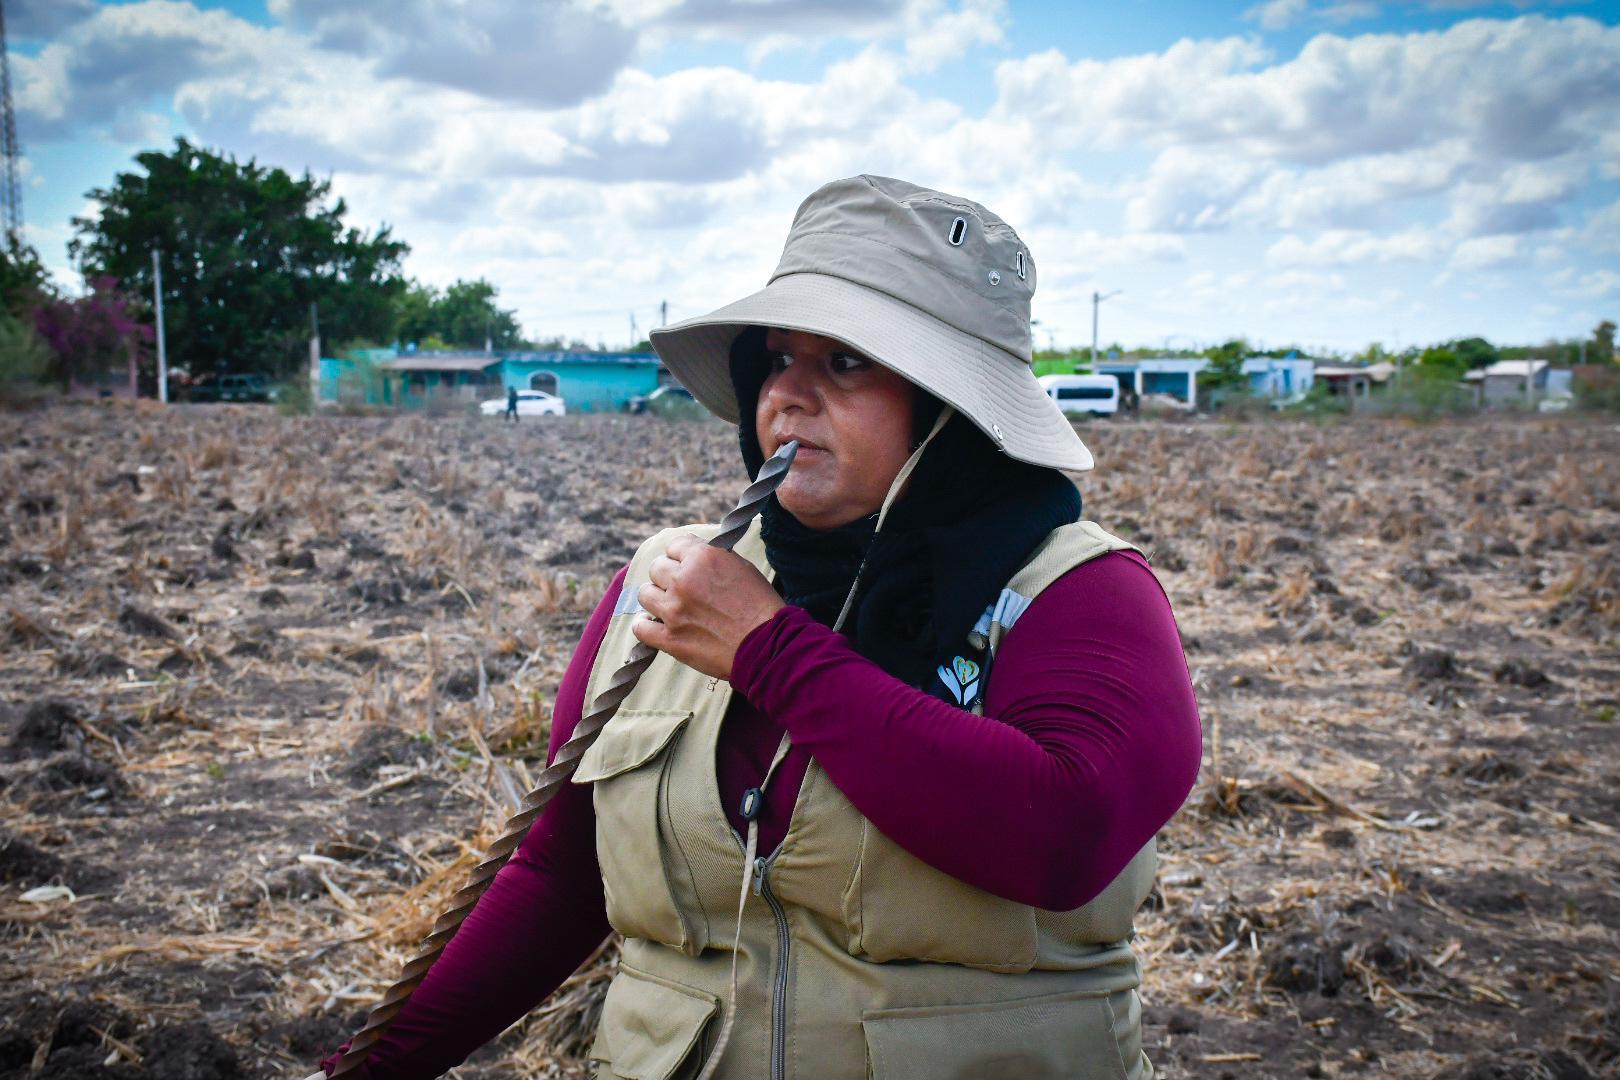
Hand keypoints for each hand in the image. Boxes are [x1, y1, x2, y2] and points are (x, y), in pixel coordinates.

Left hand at [631, 534, 783, 680]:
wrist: (768, 645)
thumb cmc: (760, 606)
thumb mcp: (741, 567)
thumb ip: (713, 558)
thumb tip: (696, 556)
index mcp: (702, 557)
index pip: (674, 545)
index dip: (681, 556)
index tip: (685, 565)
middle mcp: (683, 580)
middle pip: (656, 568)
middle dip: (667, 576)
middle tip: (681, 587)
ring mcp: (673, 610)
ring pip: (644, 594)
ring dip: (655, 597)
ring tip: (668, 605)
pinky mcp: (670, 639)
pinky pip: (640, 627)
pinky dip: (644, 625)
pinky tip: (653, 624)